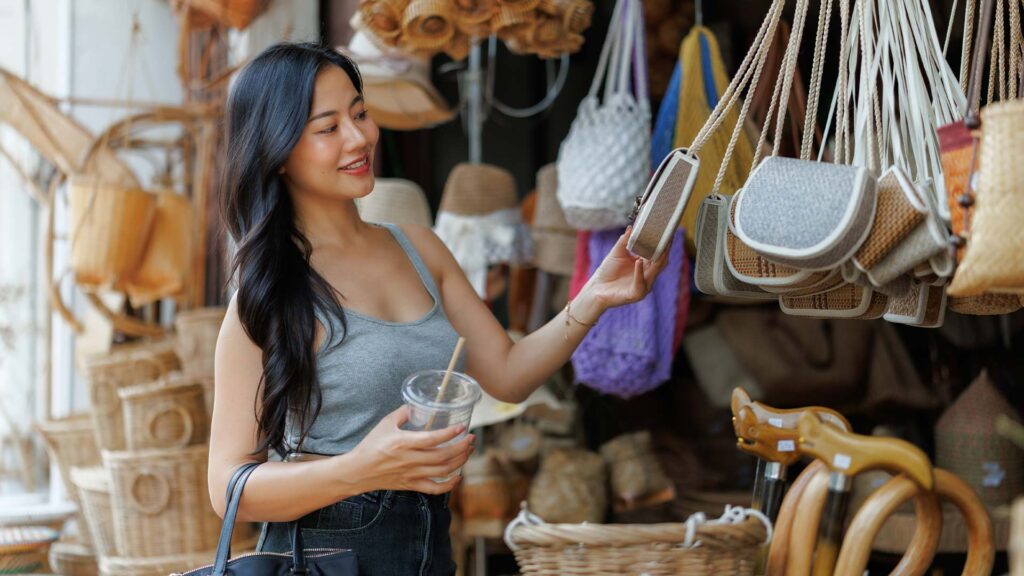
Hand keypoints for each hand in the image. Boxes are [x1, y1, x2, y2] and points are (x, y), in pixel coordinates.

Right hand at [345, 405, 474, 494]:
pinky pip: (434, 489)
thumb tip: (416, 405)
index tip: (462, 427)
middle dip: (462, 447)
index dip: (450, 433)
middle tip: (471, 438)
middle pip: (443, 456)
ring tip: (468, 451)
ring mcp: (412, 474)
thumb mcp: (385, 423)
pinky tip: (458, 477)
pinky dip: (449, 485)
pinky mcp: (411, 485)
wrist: (358, 471)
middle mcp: (410, 460)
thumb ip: (403, 413)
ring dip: (459, 462)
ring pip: (443, 471)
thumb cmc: (371, 445)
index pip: (433, 439)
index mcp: (404, 443)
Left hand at [582, 226, 671, 312]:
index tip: (667, 232)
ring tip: (658, 247)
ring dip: (657, 259)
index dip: (663, 244)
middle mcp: (647, 275)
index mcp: (645, 265)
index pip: (658, 254)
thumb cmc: (608, 271)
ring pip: (655, 271)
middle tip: (667, 238)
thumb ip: (625, 240)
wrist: (597, 288)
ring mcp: (643, 285)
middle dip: (665, 250)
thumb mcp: (617, 253)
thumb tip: (631, 227)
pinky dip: (640, 271)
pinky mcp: (636, 293)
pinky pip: (641, 282)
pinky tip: (638, 261)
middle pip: (661, 262)